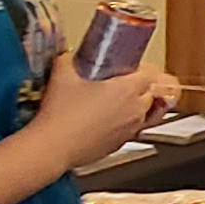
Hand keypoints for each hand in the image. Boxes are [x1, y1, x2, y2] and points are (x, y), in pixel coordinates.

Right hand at [30, 58, 178, 169]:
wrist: (53, 147)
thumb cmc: (61, 113)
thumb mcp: (62, 71)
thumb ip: (72, 58)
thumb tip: (74, 56)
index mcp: (127, 90)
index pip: (151, 75)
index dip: (142, 69)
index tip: (131, 67)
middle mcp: (135, 111)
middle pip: (151, 94)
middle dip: (141, 87)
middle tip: (123, 82)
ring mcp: (130, 130)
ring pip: (145, 115)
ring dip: (136, 106)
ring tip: (118, 101)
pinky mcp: (119, 145)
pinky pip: (130, 130)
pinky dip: (123, 123)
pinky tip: (106, 119)